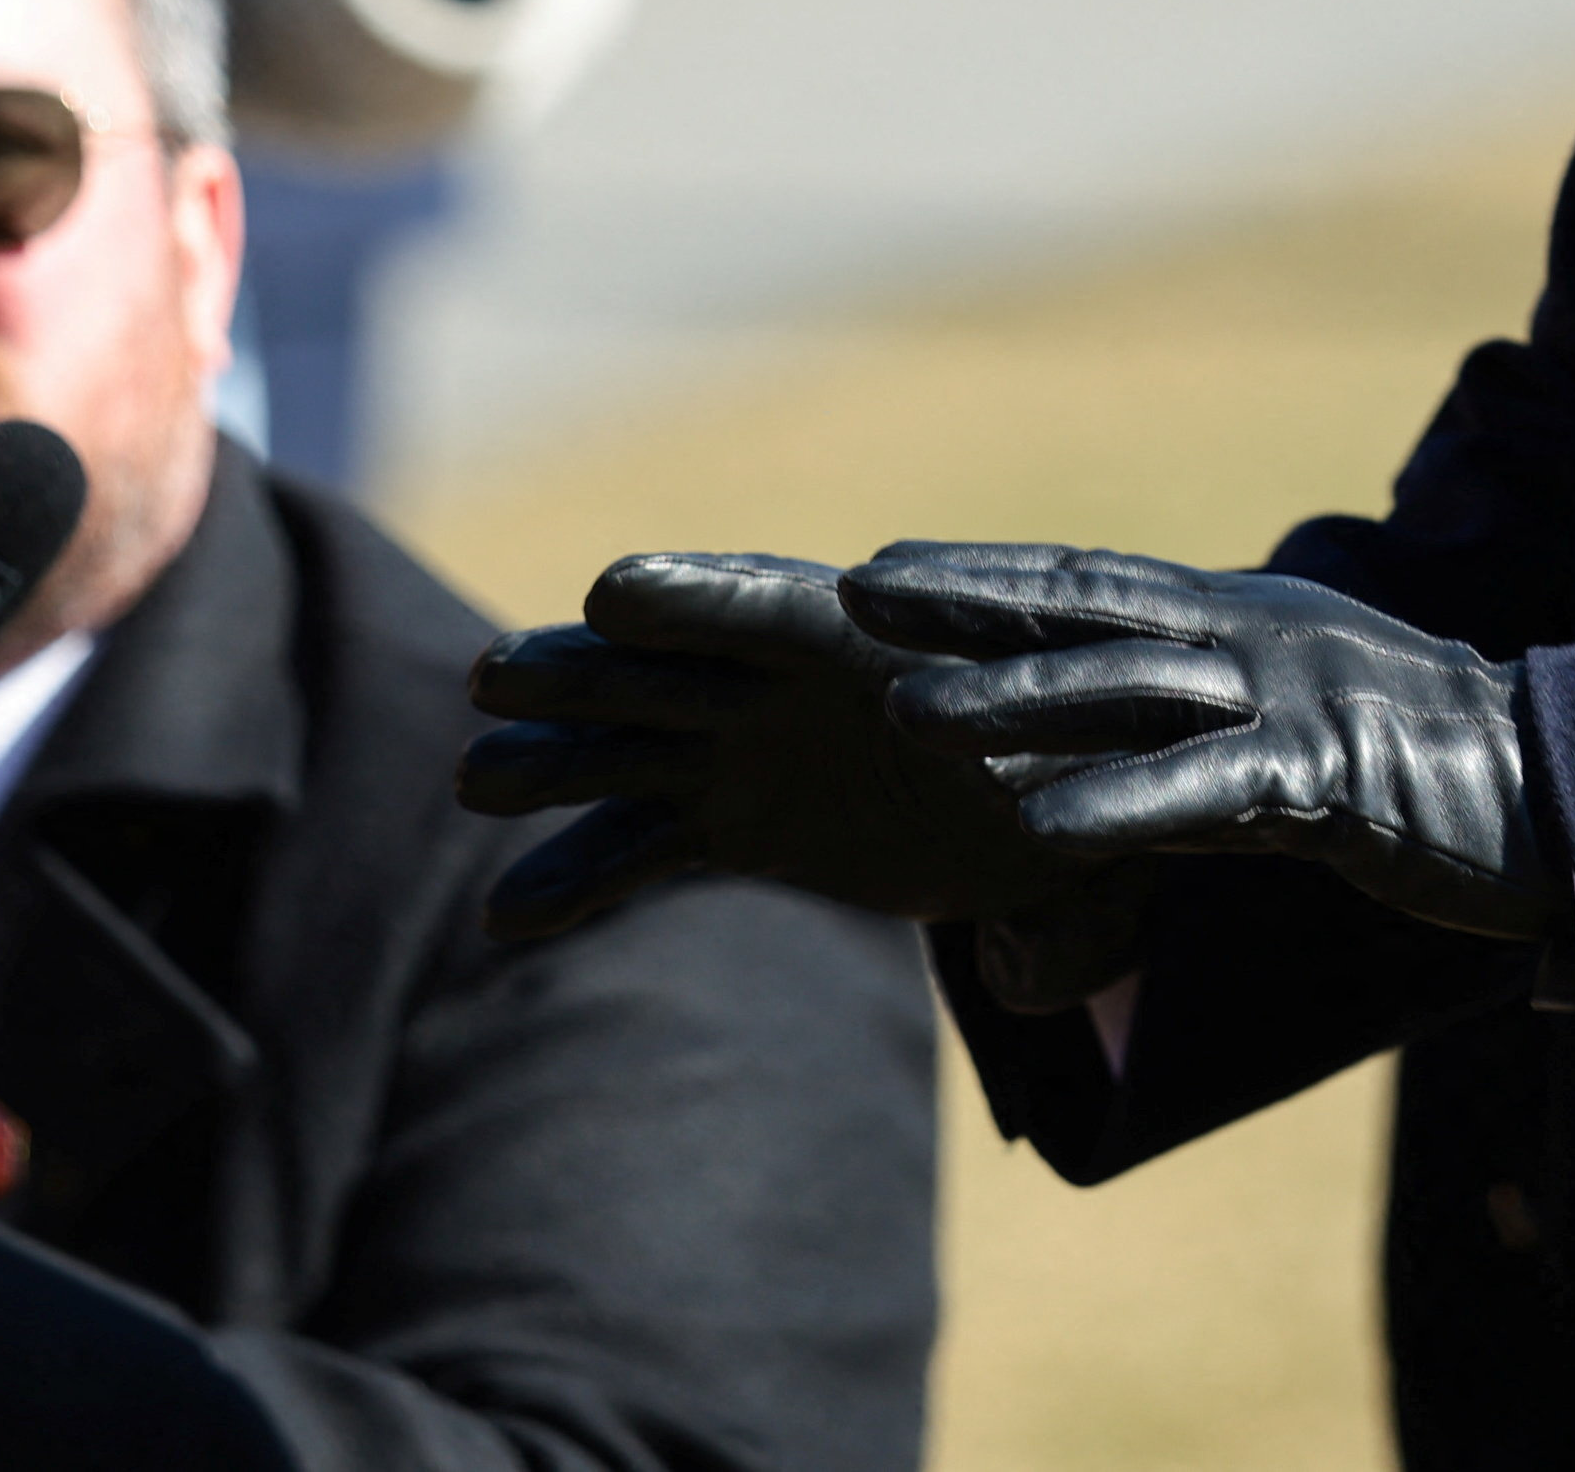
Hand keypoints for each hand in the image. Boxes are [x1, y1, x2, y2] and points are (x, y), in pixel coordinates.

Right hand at [463, 552, 1119, 952]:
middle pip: (674, 669)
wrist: (1073, 808)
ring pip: (632, 750)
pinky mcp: (735, 821)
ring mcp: (751, 751)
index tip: (610, 593)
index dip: (697, 601)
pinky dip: (579, 877)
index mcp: (878, 647)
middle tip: (493, 679)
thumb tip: (1024, 981)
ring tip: (476, 781)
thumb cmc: (1097, 782)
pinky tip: (509, 917)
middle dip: (585, 674)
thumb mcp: (1097, 827)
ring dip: (555, 765)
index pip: (778, 608)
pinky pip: (642, 848)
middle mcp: (793, 685)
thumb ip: (1061, 898)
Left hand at [849, 545, 1557, 944]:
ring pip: (1127, 689)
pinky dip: (1110, 804)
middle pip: (1087, 605)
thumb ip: (1195, 751)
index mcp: (1244, 621)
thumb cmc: (1430, 777)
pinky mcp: (1331, 773)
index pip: (1090, 583)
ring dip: (1009, 700)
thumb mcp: (1291, 743)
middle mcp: (1256, 636)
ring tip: (904, 717)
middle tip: (852, 594)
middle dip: (964, 600)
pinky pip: (1202, 791)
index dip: (983, 573)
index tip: (879, 570)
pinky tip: (1027, 827)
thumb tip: (1096, 784)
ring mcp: (1293, 697)